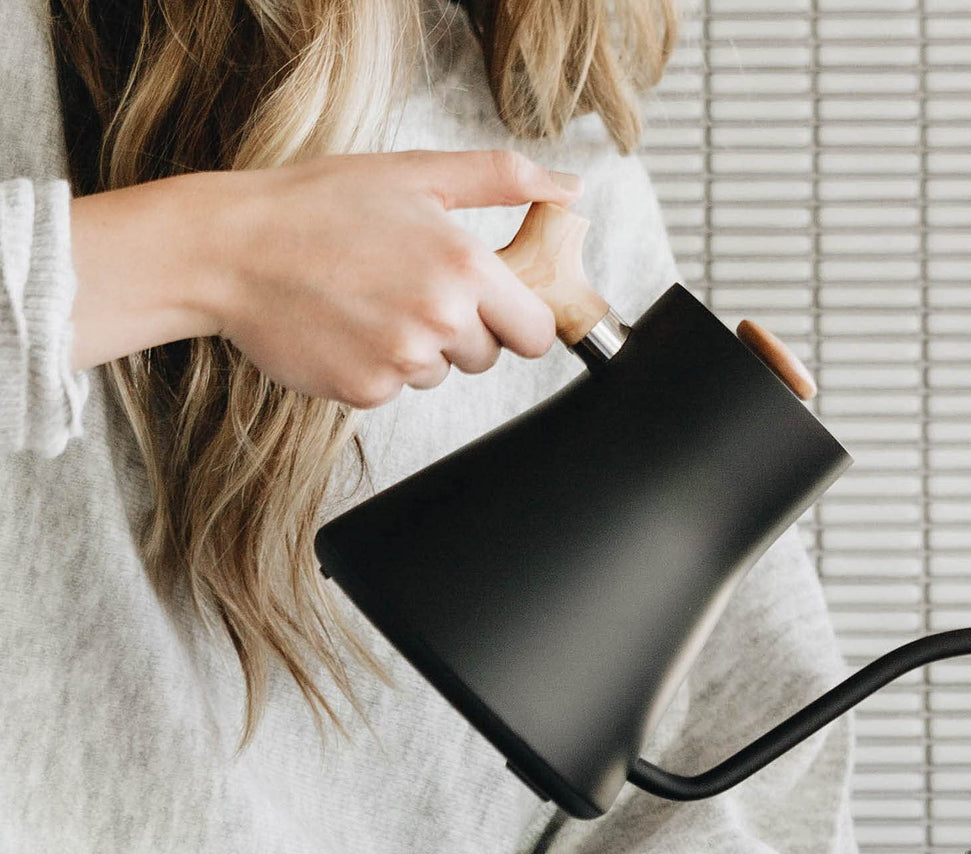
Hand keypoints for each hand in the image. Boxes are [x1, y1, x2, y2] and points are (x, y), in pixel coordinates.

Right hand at [70, 149, 581, 405]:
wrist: (229, 249)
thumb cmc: (319, 205)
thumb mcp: (416, 174)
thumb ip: (501, 180)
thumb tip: (571, 189)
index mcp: (466, 267)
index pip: (536, 331)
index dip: (517, 319)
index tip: (492, 305)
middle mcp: (441, 320)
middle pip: (488, 355)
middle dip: (462, 330)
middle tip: (406, 286)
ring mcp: (403, 361)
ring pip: (441, 373)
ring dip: (417, 348)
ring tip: (368, 300)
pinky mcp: (367, 391)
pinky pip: (395, 390)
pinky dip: (375, 366)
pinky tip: (343, 326)